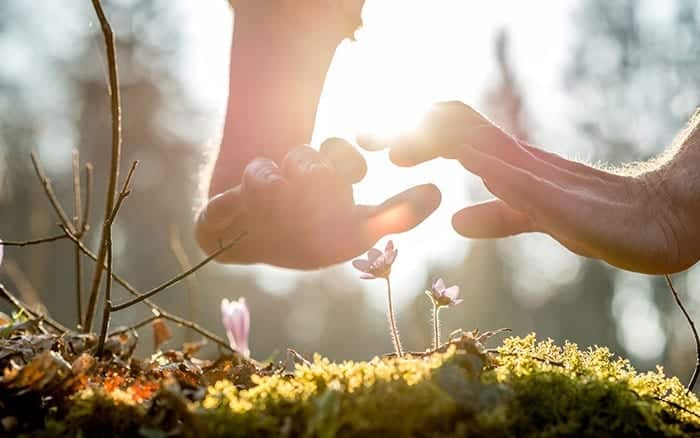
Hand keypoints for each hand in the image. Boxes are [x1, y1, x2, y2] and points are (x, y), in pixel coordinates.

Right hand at [195, 139, 440, 268]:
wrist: (256, 244)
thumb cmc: (313, 235)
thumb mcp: (357, 230)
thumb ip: (397, 214)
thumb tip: (439, 191)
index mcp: (323, 176)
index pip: (340, 154)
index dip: (347, 160)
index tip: (358, 174)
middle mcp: (289, 176)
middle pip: (307, 161)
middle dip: (314, 172)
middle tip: (321, 184)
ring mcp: (256, 189)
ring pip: (267, 175)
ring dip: (275, 182)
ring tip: (278, 192)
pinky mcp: (220, 211)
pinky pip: (224, 205)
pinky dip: (235, 207)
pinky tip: (246, 207)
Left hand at [358, 101, 699, 274]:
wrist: (654, 224)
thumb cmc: (595, 219)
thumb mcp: (535, 219)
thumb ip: (499, 217)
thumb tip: (456, 221)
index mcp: (507, 163)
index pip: (451, 132)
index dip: (410, 132)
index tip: (370, 142)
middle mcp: (516, 160)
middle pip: (455, 127)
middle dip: (407, 128)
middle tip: (362, 138)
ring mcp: (538, 177)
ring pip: (480, 143)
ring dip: (434, 143)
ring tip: (396, 149)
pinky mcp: (562, 204)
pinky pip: (522, 184)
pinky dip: (490, 174)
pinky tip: (463, 172)